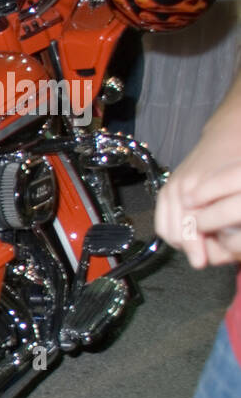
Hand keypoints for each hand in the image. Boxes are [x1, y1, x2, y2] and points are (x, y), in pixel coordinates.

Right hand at [155, 130, 240, 266]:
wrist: (227, 138)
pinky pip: (163, 223)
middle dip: (193, 247)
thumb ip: (225, 225)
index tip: (208, 259)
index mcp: (195, 191)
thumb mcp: (235, 196)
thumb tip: (216, 254)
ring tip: (201, 243)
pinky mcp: (166, 190)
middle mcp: (179, 191)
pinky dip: (174, 231)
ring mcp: (171, 189)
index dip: (200, 250)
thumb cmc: (236, 166)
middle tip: (209, 252)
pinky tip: (191, 231)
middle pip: (176, 236)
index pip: (188, 233)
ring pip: (167, 232)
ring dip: (183, 241)